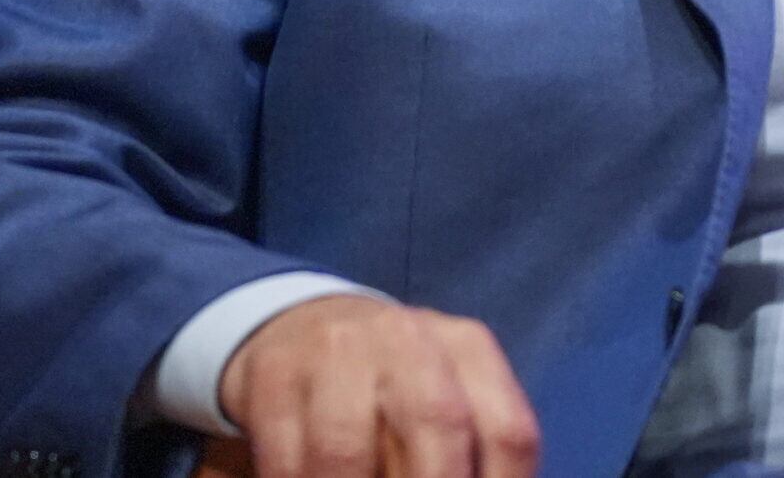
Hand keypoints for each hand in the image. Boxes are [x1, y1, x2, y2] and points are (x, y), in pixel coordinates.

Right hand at [221, 297, 539, 477]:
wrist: (304, 325)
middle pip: (439, 424)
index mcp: (467, 349)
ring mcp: (339, 349)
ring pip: (346, 447)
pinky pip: (287, 458)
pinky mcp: (275, 371)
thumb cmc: (390, 388)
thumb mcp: (442, 403)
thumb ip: (467, 456)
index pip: (508, 432)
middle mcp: (409, 338)